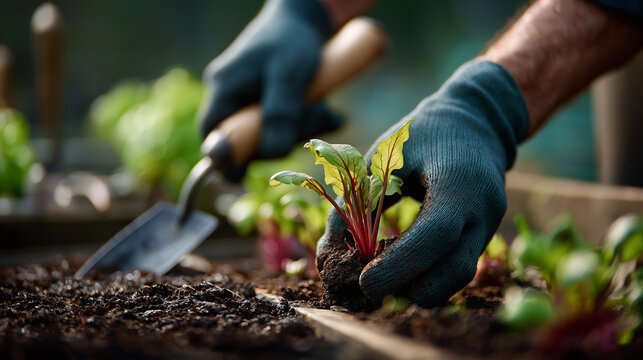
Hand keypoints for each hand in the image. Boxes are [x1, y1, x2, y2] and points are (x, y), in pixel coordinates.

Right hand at [198, 0, 341, 158]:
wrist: (303, 18)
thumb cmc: (292, 40)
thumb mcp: (289, 76)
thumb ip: (280, 114)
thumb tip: (272, 154)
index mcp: (223, 90)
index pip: (213, 139)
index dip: (230, 160)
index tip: (249, 175)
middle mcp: (228, 97)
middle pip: (245, 141)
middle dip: (280, 139)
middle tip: (311, 120)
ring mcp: (246, 101)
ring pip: (267, 136)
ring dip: (298, 130)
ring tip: (322, 110)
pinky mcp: (265, 103)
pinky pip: (280, 126)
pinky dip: (303, 123)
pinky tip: (324, 112)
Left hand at [317, 60, 528, 306]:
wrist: (474, 122)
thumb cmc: (421, 136)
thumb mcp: (382, 157)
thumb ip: (354, 201)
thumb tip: (325, 256)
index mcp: (459, 181)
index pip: (434, 235)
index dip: (400, 264)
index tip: (365, 283)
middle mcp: (483, 208)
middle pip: (456, 269)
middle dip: (412, 290)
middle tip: (368, 295)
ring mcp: (489, 225)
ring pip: (459, 276)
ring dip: (420, 291)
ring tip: (380, 289)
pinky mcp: (485, 235)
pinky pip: (457, 267)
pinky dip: (429, 278)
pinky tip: (398, 277)